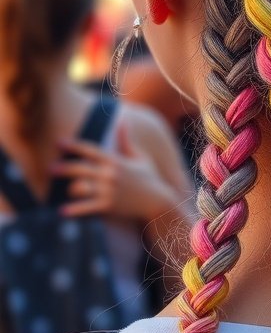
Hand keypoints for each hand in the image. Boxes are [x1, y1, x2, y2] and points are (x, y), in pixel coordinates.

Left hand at [52, 121, 182, 222]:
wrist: (159, 200)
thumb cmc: (150, 177)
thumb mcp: (139, 157)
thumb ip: (126, 140)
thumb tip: (122, 121)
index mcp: (115, 160)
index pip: (90, 150)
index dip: (73, 146)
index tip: (59, 143)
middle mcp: (110, 174)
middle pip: (80, 168)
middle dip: (63, 167)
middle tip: (50, 168)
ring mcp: (108, 190)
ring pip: (80, 187)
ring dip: (70, 188)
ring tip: (62, 190)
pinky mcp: (109, 206)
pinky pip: (87, 207)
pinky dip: (74, 210)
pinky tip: (62, 211)